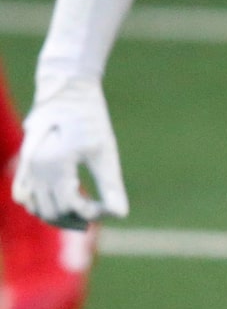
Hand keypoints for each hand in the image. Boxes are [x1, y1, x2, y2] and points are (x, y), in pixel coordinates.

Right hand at [13, 79, 128, 227]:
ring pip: (36, 207)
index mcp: (56, 164)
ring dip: (58, 214)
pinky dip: (41, 205)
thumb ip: (110, 185)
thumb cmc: (91, 120)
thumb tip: (120, 214)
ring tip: (82, 206)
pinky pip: (24, 196)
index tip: (107, 207)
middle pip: (52, 211)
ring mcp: (26, 166)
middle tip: (96, 207)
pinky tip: (62, 201)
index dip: (91, 212)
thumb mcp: (105, 151)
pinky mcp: (23, 164)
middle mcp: (36, 168)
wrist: (67, 93)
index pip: (71, 205)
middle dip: (75, 216)